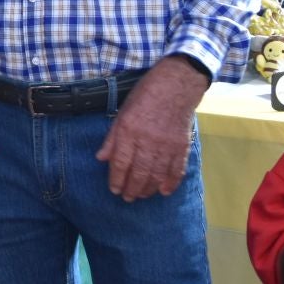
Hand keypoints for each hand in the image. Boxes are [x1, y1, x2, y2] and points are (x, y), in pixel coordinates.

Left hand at [95, 56, 206, 201]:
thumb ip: (112, 138)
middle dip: (132, 188)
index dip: (117, 178)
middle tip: (127, 198)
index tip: (114, 189)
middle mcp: (148, 141)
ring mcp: (167, 145)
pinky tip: (164, 191)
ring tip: (141, 196)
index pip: (121, 162)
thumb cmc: (145, 96)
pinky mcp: (182, 146)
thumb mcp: (122, 113)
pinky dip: (171, 182)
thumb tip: (101, 158)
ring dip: (148, 189)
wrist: (176, 85)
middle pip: (139, 172)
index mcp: (129, 131)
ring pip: (157, 174)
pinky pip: (177, 169)